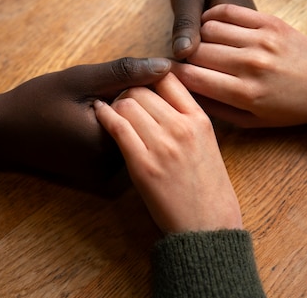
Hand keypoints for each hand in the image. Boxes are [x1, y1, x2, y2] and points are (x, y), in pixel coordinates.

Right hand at [0, 57, 171, 185]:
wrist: (2, 132)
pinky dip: (115, 127)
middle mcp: (111, 166)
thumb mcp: (80, 79)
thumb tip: (166, 65)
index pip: (150, 110)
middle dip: (135, 102)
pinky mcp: (99, 173)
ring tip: (90, 106)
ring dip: (127, 114)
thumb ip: (124, 73)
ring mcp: (105, 173)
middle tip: (93, 96)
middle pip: (145, 125)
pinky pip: (120, 144)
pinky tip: (91, 118)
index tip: (110, 82)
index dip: (140, 87)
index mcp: (108, 143)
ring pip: (134, 134)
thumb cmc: (37, 101)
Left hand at [93, 73, 241, 232]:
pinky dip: (104, 116)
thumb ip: (188, 121)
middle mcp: (182, 126)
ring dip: (115, 105)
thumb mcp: (208, 145)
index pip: (169, 79)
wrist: (208, 226)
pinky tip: (98, 113)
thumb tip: (164, 102)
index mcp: (200, 120)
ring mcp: (162, 145)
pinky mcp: (143, 164)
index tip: (142, 88)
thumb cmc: (208, 190)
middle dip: (127, 92)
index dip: (150, 79)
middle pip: (143, 89)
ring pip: (128, 103)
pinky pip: (117, 127)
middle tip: (121, 103)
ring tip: (112, 113)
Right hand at [173, 4, 306, 127]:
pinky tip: (211, 27)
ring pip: (208, 29)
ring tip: (202, 46)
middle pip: (196, 51)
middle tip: (185, 61)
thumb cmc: (287, 108)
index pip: (192, 77)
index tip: (169, 75)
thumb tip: (185, 93)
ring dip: (199, 37)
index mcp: (245, 93)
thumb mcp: (251, 122)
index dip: (173, 75)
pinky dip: (212, 17)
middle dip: (184, 57)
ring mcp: (260, 40)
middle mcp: (251, 65)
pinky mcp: (268, 21)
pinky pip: (227, 11)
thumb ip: (216, 108)